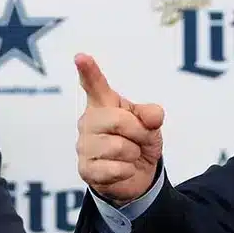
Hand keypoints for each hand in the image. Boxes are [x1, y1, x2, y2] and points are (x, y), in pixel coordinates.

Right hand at [74, 53, 164, 204]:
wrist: (137, 175)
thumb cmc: (138, 142)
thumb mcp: (150, 124)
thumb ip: (152, 115)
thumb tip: (152, 117)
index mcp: (104, 104)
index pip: (94, 85)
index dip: (88, 71)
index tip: (81, 57)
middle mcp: (89, 121)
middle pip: (117, 120)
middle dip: (138, 132)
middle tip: (140, 139)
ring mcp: (84, 145)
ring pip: (118, 147)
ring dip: (133, 154)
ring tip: (129, 155)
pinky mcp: (86, 169)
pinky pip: (116, 168)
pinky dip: (128, 171)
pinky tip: (122, 170)